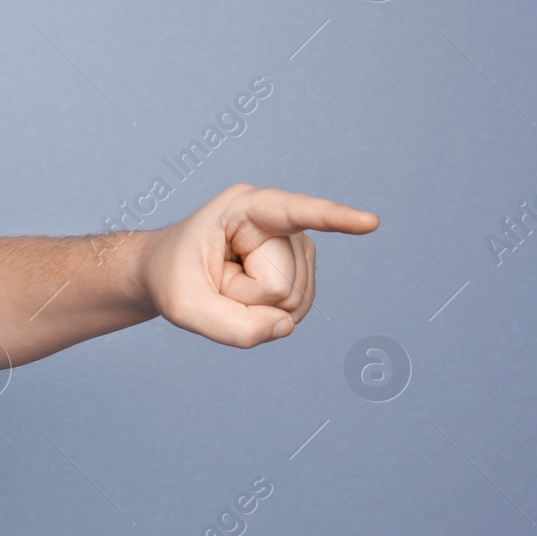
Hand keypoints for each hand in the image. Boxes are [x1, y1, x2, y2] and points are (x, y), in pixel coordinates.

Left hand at [139, 183, 378, 348]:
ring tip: (227, 284)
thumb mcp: (182, 308)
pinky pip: (295, 311)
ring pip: (292, 301)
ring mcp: (294, 244)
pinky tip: (245, 298)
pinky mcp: (300, 269)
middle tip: (213, 280)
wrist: (167, 273)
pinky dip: (266, 317)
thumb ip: (232, 328)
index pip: (293, 212)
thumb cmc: (170, 278)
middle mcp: (277, 220)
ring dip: (253, 308)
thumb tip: (285, 326)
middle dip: (243, 298)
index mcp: (242, 207)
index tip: (369, 222)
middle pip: (282, 284)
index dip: (333, 218)